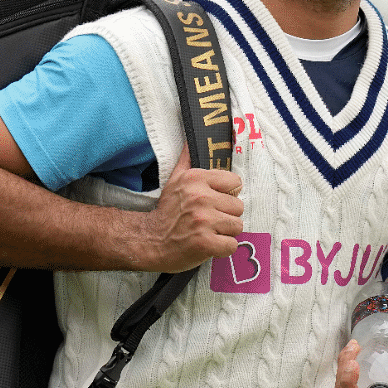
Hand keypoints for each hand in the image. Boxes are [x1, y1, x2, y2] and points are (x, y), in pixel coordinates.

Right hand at [136, 144, 243, 272]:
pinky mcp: (205, 243)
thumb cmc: (166, 211)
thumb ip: (186, 159)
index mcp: (196, 179)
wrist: (149, 240)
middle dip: (227, 216)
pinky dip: (223, 248)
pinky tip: (209, 245)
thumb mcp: (174, 180)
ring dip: (226, 233)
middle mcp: (201, 198)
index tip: (216, 202)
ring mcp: (204, 221)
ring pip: (238, 226)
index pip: (235, 182)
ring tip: (209, 232)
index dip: (228, 194)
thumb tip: (190, 139)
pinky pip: (232, 245)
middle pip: (239, 207)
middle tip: (210, 220)